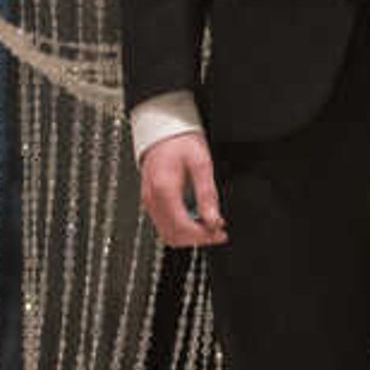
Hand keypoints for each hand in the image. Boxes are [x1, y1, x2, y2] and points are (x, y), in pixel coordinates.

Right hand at [136, 132, 227, 248]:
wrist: (163, 130)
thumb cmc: (181, 142)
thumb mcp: (201, 164)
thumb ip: (207, 195)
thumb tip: (214, 221)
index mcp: (164, 190)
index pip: (183, 227)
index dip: (203, 236)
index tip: (221, 234)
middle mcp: (152, 199)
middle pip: (173, 235)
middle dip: (197, 238)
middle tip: (218, 232)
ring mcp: (149, 201)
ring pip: (166, 233)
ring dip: (189, 236)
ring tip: (209, 227)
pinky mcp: (150, 200)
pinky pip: (163, 224)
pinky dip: (180, 228)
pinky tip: (196, 220)